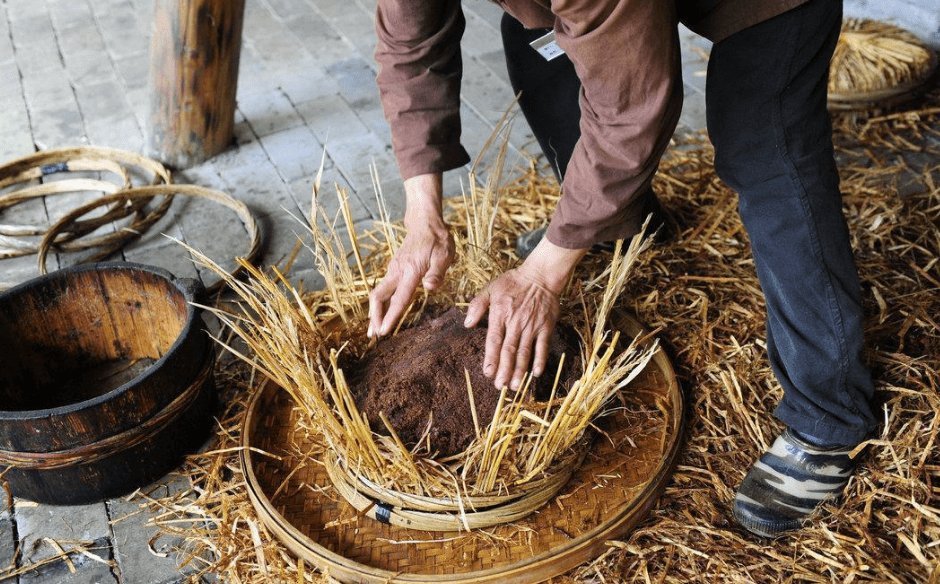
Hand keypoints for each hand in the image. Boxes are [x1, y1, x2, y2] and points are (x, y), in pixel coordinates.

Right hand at [369, 173, 453, 336]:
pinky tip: (383, 311)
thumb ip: (438, 272)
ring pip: (378, 293)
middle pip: (378, 297)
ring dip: (375, 312)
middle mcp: (397, 271)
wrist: (424, 221)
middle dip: (374, 317)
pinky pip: (384, 288)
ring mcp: (394, 269)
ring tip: (375, 329)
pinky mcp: (394, 268)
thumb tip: (430, 288)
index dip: (390, 317)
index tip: (383, 332)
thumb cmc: (438, 238)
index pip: (399, 299)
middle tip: (374, 336)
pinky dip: (380, 303)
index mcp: (411, 271)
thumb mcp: (445, 254)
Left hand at [464, 238, 586, 389]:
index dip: (491, 358)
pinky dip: (539, 360)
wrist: (541, 275)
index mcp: (500, 314)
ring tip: (515, 386)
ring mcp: (532, 326)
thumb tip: (467, 324)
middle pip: (509, 350)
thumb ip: (477, 305)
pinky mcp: (546, 326)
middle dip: (504, 370)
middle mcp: (516, 322)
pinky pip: (542, 346)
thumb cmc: (513, 282)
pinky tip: (535, 373)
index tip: (488, 373)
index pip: (494, 340)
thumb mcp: (491, 288)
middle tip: (500, 387)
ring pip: (525, 351)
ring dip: (520, 370)